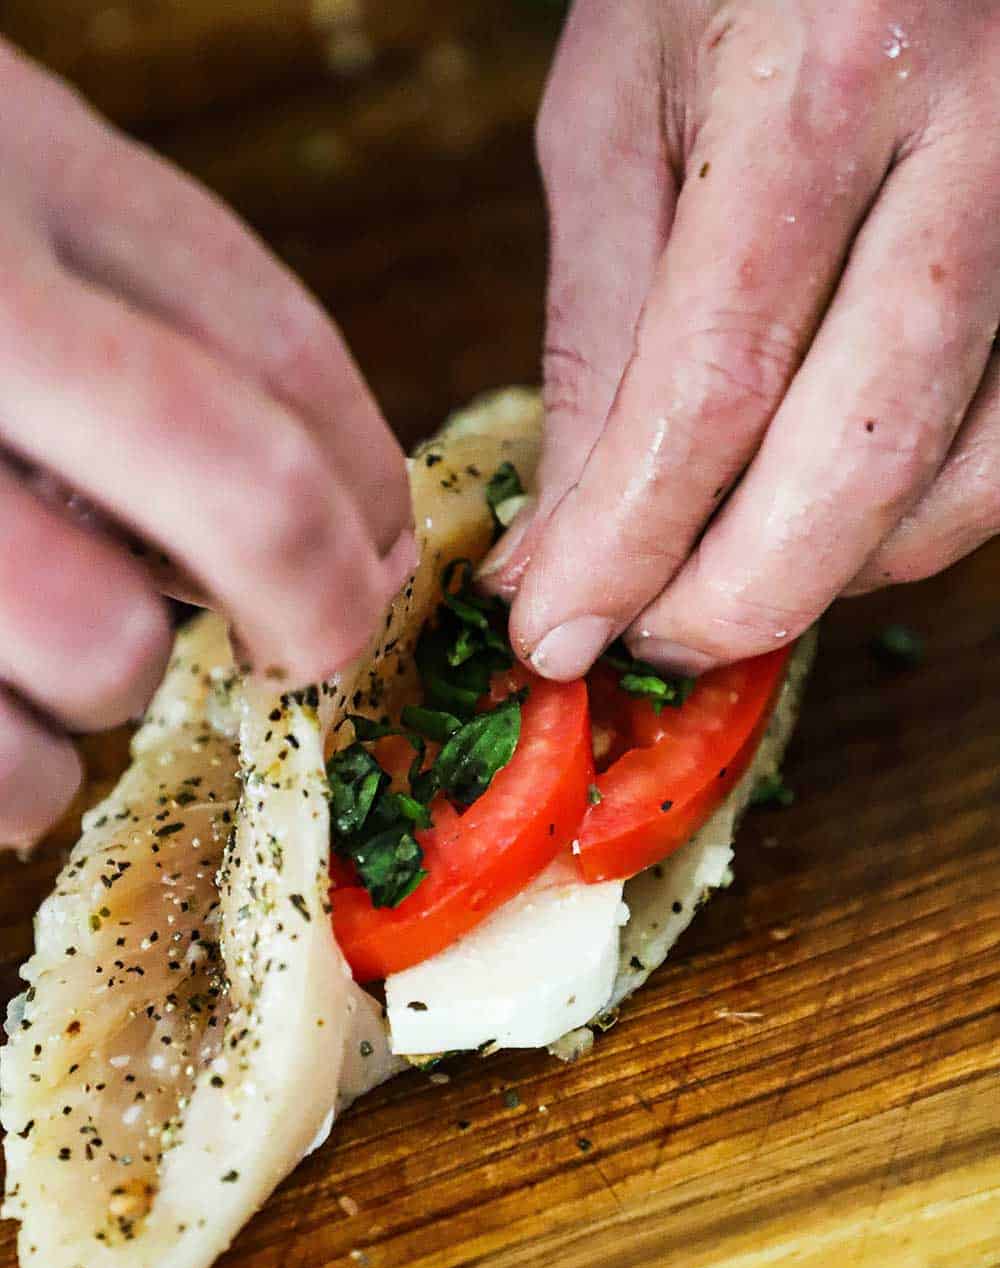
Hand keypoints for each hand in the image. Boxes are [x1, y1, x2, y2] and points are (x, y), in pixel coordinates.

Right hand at [0, 41, 413, 849]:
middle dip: (318, 601)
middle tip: (304, 648)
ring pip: (101, 651)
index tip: (381, 556)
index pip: (278, 349)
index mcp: (7, 161)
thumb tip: (350, 515)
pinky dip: (16, 775)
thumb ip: (155, 305)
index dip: (371, 486)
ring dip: (114, 686)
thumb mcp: (1, 181)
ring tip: (56, 643)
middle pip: (238, 489)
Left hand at [483, 0, 999, 679]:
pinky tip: (833, 522)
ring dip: (832, 571)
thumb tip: (558, 542)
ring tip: (723, 580)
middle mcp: (978, 138)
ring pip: (969, 475)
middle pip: (864, 450)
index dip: (628, 542)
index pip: (715, 381)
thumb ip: (598, 336)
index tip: (556, 633)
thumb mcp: (620, 117)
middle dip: (739, 595)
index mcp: (824, 79)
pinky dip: (922, 524)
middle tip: (649, 642)